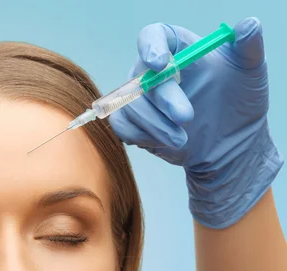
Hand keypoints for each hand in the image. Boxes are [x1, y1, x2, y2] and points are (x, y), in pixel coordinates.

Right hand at [109, 17, 283, 228]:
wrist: (229, 144)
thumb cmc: (239, 102)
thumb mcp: (250, 72)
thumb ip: (250, 47)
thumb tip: (248, 25)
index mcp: (178, 49)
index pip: (154, 36)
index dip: (151, 46)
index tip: (160, 64)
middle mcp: (153, 71)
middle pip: (141, 77)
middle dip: (164, 100)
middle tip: (187, 118)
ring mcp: (140, 98)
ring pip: (130, 106)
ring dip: (155, 125)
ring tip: (182, 140)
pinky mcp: (133, 123)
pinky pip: (122, 126)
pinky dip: (142, 136)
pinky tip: (166, 143)